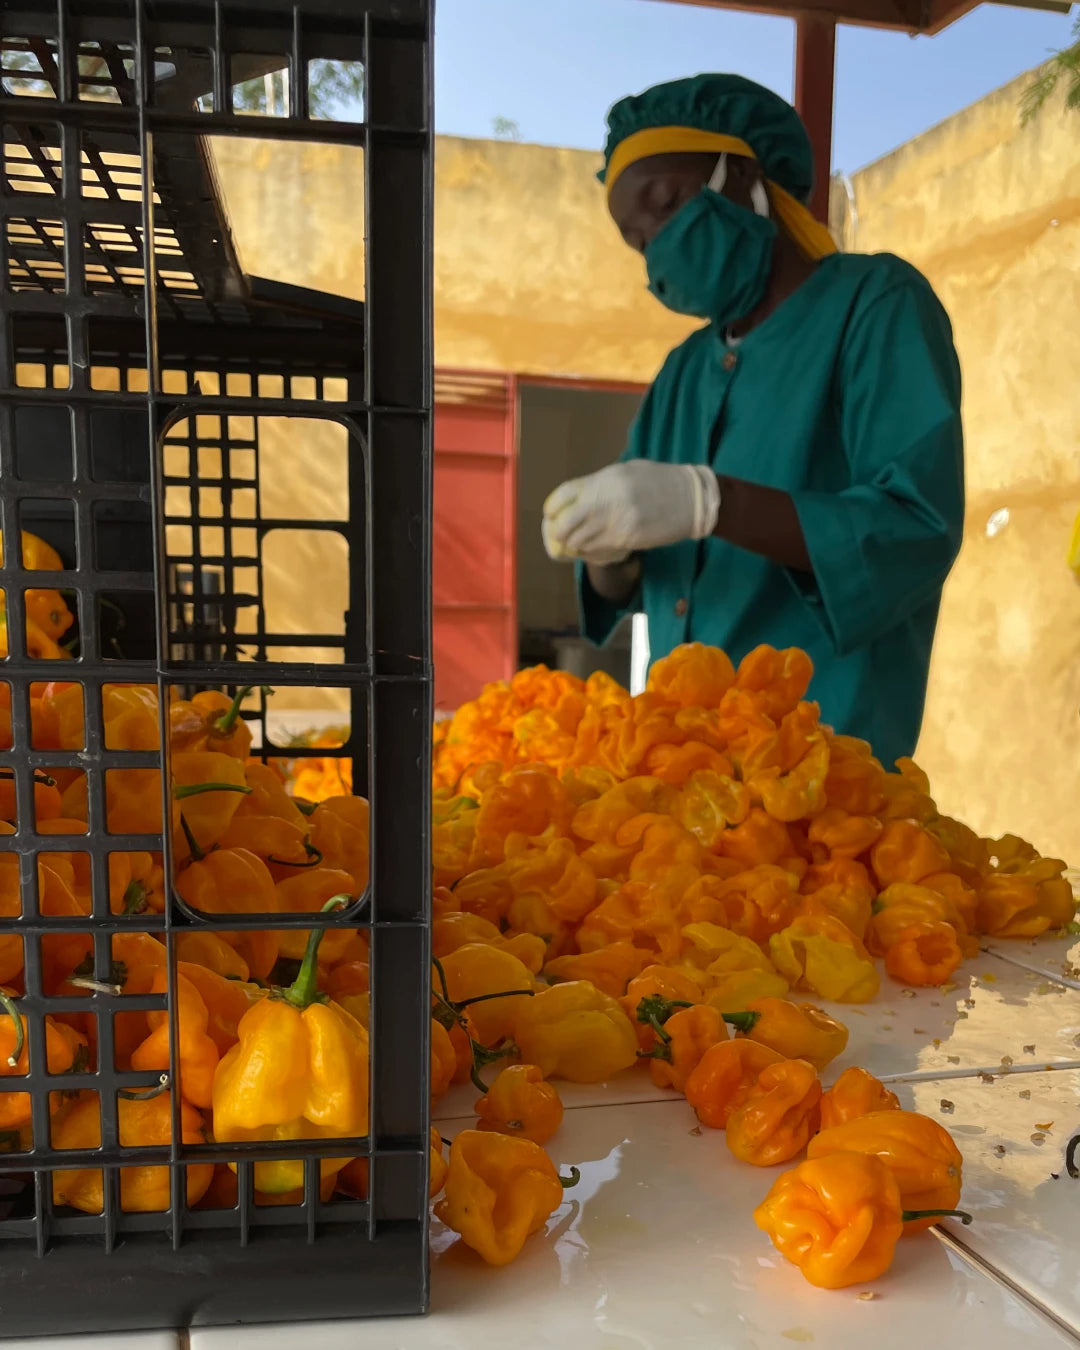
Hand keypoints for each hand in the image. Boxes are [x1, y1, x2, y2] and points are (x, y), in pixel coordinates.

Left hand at [542, 461, 720, 561]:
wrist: (692, 499)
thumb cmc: (661, 482)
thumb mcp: (628, 472)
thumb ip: (601, 484)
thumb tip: (577, 499)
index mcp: (607, 479)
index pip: (565, 493)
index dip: (552, 507)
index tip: (550, 514)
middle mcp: (608, 499)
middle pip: (568, 522)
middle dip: (561, 533)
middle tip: (561, 537)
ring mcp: (618, 521)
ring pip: (582, 540)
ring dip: (576, 545)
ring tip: (577, 545)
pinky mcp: (629, 539)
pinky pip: (600, 549)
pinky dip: (592, 552)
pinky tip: (594, 549)